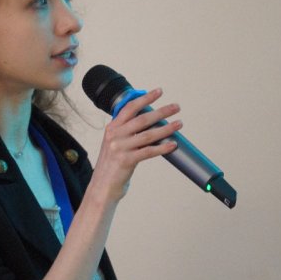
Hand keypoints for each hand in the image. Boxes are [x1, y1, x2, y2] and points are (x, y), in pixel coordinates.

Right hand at [90, 88, 181, 202]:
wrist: (102, 187)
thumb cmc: (111, 166)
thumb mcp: (114, 144)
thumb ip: (126, 132)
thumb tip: (149, 122)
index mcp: (111, 128)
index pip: (129, 107)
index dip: (145, 98)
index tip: (158, 92)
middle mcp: (114, 135)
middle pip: (142, 119)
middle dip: (162, 111)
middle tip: (176, 107)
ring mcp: (120, 148)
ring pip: (148, 134)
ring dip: (166, 128)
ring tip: (179, 124)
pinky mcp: (126, 161)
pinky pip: (148, 151)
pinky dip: (163, 148)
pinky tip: (172, 144)